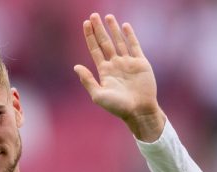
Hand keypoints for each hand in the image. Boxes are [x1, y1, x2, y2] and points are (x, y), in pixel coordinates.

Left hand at [74, 13, 165, 140]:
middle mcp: (115, 64)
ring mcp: (128, 63)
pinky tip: (125, 26)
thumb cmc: (117, 107)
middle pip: (105, 42)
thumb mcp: (98, 95)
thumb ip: (87, 80)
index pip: (95, 49)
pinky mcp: (140, 63)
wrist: (139, 110)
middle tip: (93, 15)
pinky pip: (134, 46)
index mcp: (104, 71)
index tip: (85, 23)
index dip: (90, 36)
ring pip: (119, 41)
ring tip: (108, 16)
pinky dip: (130, 35)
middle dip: (99, 29)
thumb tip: (76, 67)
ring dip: (113, 29)